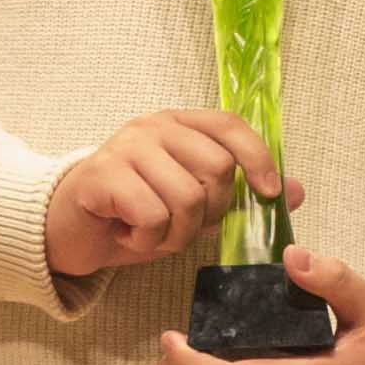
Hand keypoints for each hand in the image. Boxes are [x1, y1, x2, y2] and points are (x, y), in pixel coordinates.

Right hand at [44, 108, 288, 281]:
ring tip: (152, 233)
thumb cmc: (132, 213)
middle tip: (179, 225)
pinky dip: (147, 240)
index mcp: (179, 125)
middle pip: (215, 170)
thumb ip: (238, 195)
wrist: (68, 230)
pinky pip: (151, 216)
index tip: (270, 192)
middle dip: (207, 214)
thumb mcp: (192, 205)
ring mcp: (126, 147)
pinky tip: (128, 234)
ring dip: (175, 234)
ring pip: (186, 198)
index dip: (257, 157)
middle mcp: (154, 127)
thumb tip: (295, 191)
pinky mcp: (102, 175)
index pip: (230, 126)